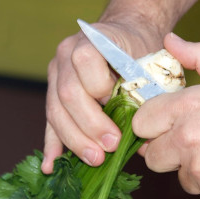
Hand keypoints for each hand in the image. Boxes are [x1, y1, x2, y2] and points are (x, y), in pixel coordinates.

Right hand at [42, 21, 162, 173]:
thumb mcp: (149, 61)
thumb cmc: (141, 49)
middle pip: (68, 94)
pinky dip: (53, 144)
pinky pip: (50, 120)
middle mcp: (66, 54)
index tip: (123, 106)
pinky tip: (51, 165)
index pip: (85, 61)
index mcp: (91, 39)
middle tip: (111, 146)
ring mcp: (56, 74)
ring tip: (95, 160)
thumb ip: (146, 91)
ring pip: (56, 111)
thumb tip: (144, 139)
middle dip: (90, 125)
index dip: (102, 88)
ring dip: (75, 140)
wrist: (127, 33)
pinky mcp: (54, 93)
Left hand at [133, 34, 199, 198]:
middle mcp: (188, 140)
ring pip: (181, 177)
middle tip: (196, 144)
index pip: (141, 123)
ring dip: (196, 170)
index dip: (151, 127)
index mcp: (186, 108)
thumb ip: (197, 55)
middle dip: (169, 152)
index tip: (163, 129)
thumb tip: (170, 42)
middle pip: (153, 157)